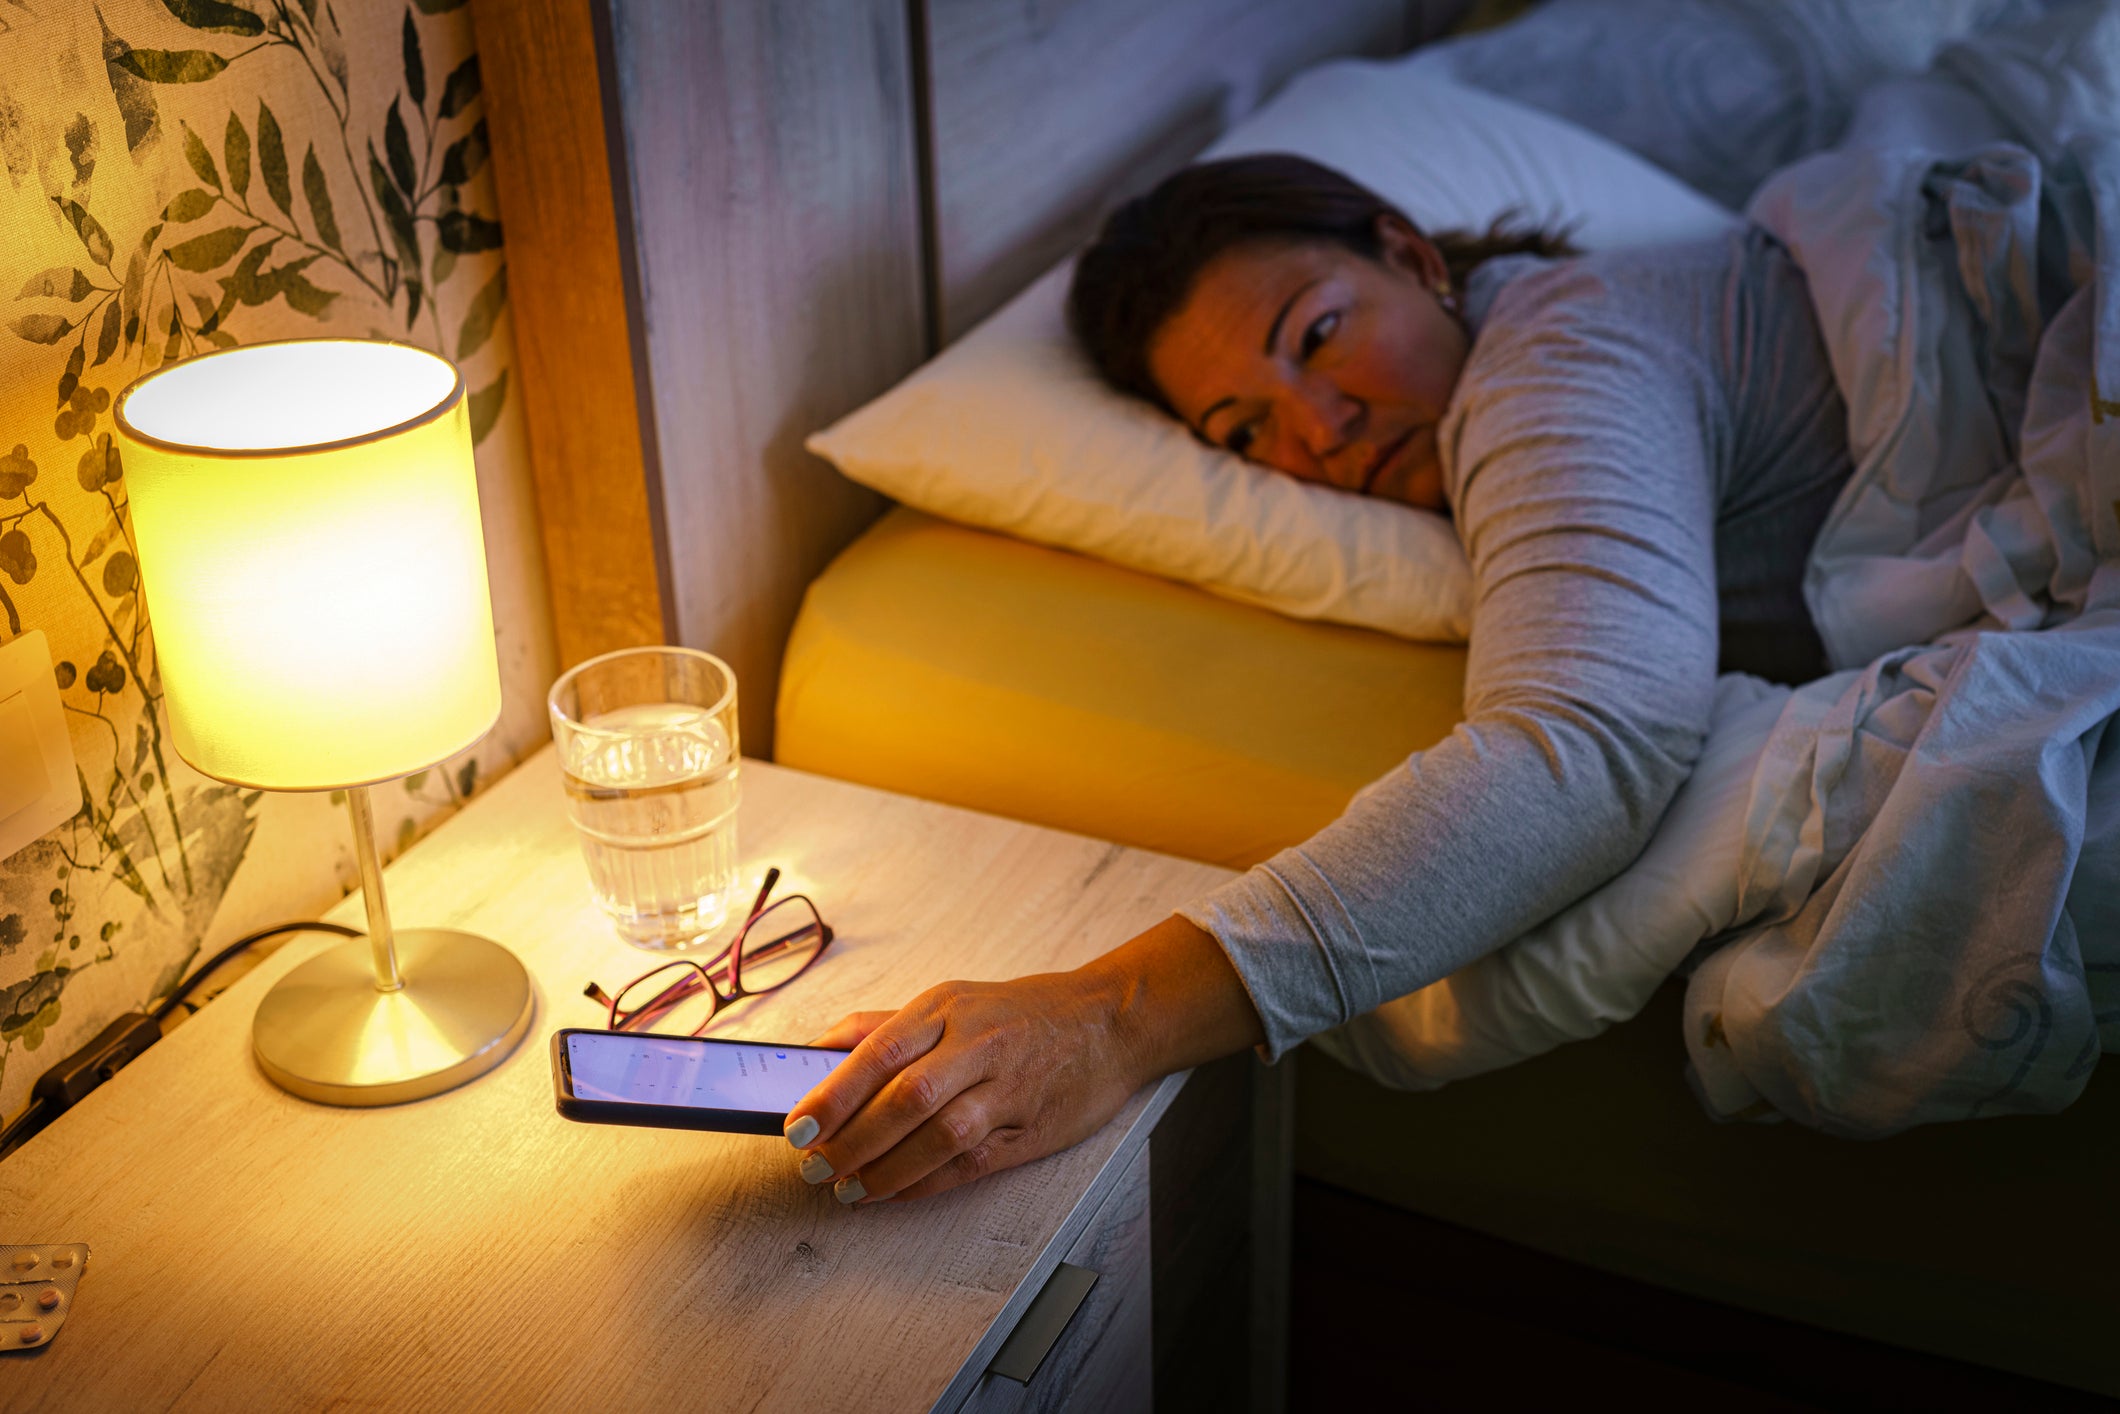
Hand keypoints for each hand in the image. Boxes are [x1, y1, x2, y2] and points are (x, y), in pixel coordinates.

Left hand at [786, 968, 1143, 1203]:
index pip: (879, 1051)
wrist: (1108, 1022)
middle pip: (907, 1098)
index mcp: (947, 1007)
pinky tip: (893, 1193)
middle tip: (815, 1166)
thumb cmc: (1018, 1012)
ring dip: (887, 1170)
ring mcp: (1008, 1088)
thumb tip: (813, 1051)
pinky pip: (972, 1163)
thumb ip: (882, 1026)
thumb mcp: (950, 999)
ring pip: (940, 1136)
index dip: (834, 1094)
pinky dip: (927, 1183)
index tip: (797, 1127)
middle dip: (854, 1140)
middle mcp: (978, 1044)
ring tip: (848, 1189)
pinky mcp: (1031, 1128)